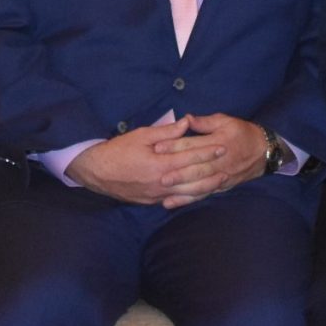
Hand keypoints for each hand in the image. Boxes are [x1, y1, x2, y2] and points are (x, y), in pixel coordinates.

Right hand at [68, 121, 226, 206]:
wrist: (97, 172)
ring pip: (186, 194)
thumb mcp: (141, 135)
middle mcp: (161, 183)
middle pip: (193, 179)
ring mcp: (157, 195)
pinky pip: (175, 200)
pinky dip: (189, 197)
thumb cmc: (118, 150)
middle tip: (228, 166)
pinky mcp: (151, 202)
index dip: (207, 152)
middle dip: (212, 171)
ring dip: (205, 188)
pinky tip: (199, 193)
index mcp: (159, 164)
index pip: (189, 157)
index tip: (223, 147)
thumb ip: (166, 132)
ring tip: (220, 181)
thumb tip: (186, 123)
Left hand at [157, 114, 272, 208]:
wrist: (264, 151)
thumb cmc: (242, 133)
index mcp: (218, 143)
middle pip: (195, 168)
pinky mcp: (220, 186)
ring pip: (198, 184)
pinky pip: (202, 194)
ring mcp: (220, 176)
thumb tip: (186, 119)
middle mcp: (219, 162)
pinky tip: (171, 202)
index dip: (175, 146)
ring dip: (180, 188)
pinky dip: (186, 199)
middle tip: (158, 175)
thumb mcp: (226, 121)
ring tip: (163, 190)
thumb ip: (205, 122)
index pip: (193, 145)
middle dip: (177, 172)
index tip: (157, 147)